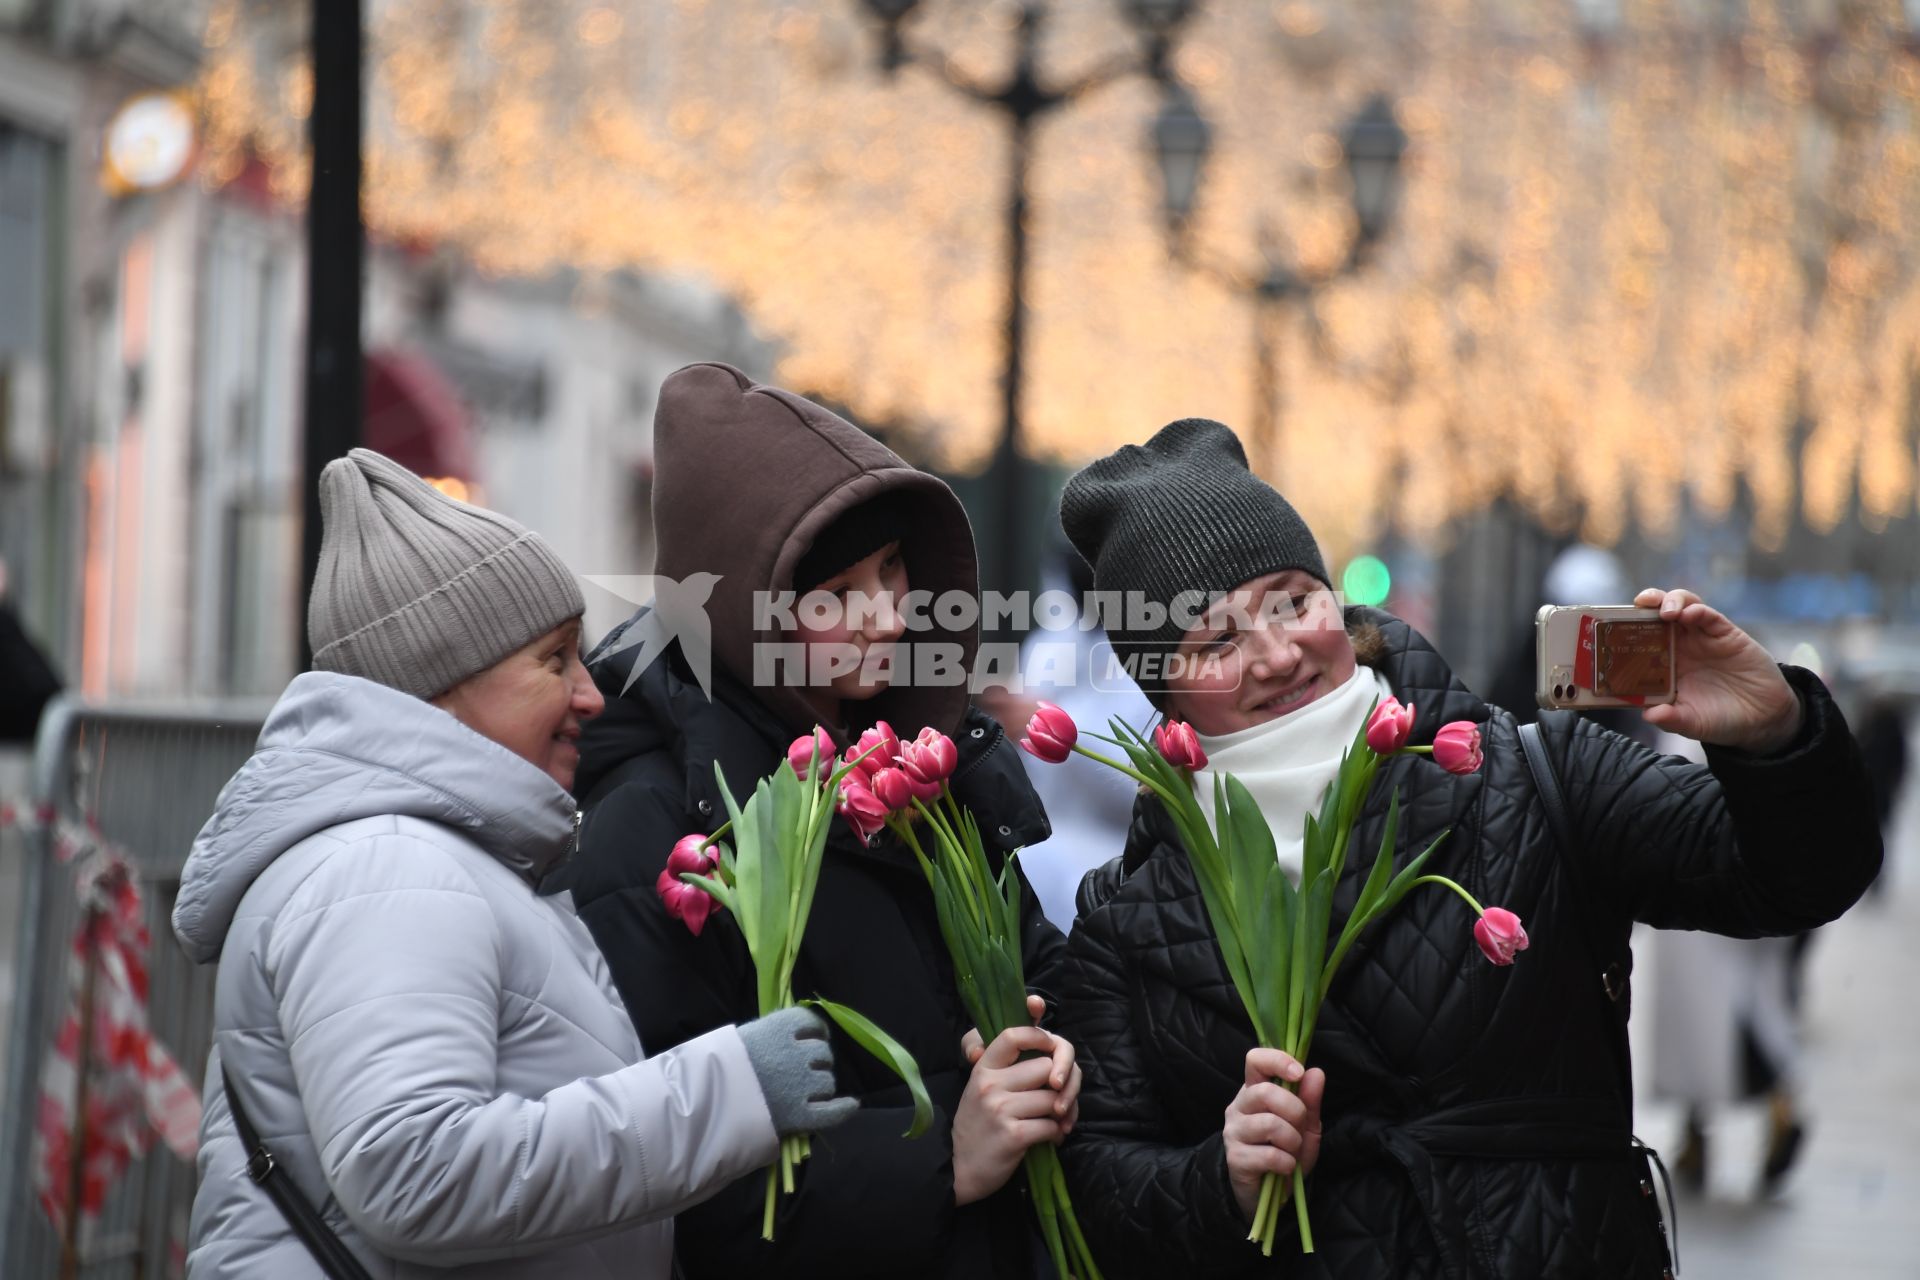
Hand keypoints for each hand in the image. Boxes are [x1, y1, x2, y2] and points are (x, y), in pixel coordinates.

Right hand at [952, 996, 1080, 1205]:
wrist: (959, 1170)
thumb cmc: (977, 1127)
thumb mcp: (982, 1091)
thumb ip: (1008, 1072)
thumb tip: (1051, 1058)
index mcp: (983, 1069)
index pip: (1013, 1036)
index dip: (1039, 1037)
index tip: (1052, 1048)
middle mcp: (990, 1084)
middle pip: (1045, 1067)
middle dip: (1060, 1084)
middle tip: (1060, 1101)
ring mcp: (1001, 1109)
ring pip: (1052, 1098)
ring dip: (1062, 1113)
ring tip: (1055, 1123)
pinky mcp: (1013, 1135)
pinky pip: (1051, 1125)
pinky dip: (1057, 1134)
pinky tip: (1050, 1139)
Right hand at [1224, 1048, 1324, 1224]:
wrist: (1267, 1194)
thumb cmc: (1285, 1153)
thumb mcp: (1305, 1126)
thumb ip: (1310, 1100)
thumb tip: (1316, 1072)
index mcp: (1254, 1091)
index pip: (1255, 1060)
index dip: (1277, 1061)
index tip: (1298, 1074)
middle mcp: (1239, 1107)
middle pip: (1265, 1092)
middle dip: (1295, 1111)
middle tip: (1300, 1129)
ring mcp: (1233, 1132)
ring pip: (1269, 1124)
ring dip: (1293, 1141)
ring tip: (1292, 1152)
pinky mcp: (1235, 1158)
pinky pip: (1270, 1154)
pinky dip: (1287, 1163)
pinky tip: (1285, 1168)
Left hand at [1632, 588, 1802, 751]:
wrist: (1763, 719)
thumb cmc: (1720, 719)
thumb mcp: (1692, 723)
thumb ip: (1671, 719)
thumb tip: (1649, 715)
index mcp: (1663, 665)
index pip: (1638, 640)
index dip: (1626, 629)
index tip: (1612, 626)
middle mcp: (1679, 646)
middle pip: (1655, 615)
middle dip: (1644, 605)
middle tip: (1637, 605)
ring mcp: (1701, 638)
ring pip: (1681, 606)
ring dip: (1669, 601)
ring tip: (1665, 612)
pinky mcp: (1726, 634)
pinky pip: (1709, 615)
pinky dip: (1698, 610)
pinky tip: (1691, 615)